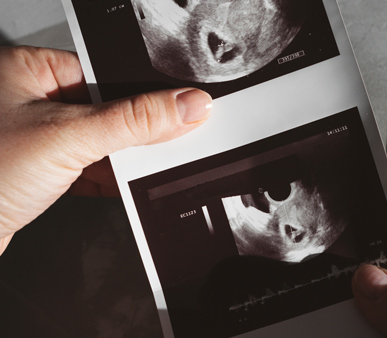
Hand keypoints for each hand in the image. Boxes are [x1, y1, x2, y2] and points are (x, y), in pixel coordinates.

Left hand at [0, 46, 212, 254]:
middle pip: (107, 109)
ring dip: (120, 159)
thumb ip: (135, 120)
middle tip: (164, 140)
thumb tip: (188, 105)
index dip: (145, 90)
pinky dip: (106, 179)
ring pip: (99, 142)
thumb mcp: (70, 137)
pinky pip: (88, 168)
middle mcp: (30, 100)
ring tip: (131, 169)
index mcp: (28, 70)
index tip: (180, 106)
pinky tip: (117, 185)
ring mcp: (35, 138)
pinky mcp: (41, 171)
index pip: (106, 73)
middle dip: (134, 131)